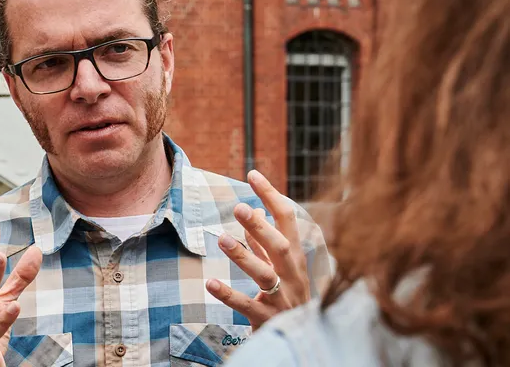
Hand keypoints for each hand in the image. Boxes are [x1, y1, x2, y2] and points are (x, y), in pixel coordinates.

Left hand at [205, 170, 310, 328]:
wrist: (302, 339)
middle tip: (238, 208)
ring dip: (243, 256)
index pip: (287, 220)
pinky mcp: (268, 319)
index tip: (252, 174)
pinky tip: (211, 283)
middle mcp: (292, 274)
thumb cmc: (288, 295)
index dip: (271, 196)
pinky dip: (229, 295)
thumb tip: (255, 209)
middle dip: (260, 227)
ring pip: (265, 275)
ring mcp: (283, 298)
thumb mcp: (279, 266)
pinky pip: (248, 306)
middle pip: (280, 246)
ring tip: (221, 239)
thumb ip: (264, 241)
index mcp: (295, 257)